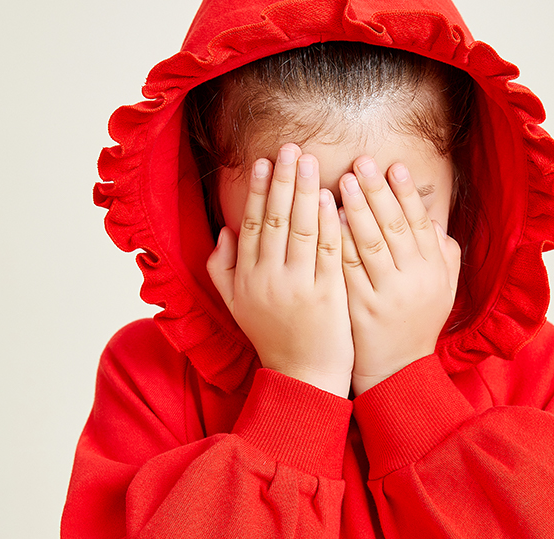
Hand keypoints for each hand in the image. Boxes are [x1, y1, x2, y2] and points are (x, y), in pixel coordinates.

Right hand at [207, 144, 353, 397]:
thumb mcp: (235, 306)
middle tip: (290, 148)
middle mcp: (268, 280)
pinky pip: (328, 251)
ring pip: (301, 229)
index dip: (256, 191)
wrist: (302, 376)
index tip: (263, 162)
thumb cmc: (271, 337)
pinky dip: (329, 222)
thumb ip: (222, 268)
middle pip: (274, 220)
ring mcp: (298, 287)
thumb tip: (224, 230)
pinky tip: (331, 198)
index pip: (250, 225)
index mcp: (245, 280)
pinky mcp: (328, 294)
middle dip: (282, 180)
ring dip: (305, 191)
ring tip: (309, 161)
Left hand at [338, 157, 460, 395]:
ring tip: (341, 182)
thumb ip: (442, 253)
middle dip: (376, 191)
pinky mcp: (361, 309)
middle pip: (393, 226)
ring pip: (370, 244)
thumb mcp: (442, 289)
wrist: (397, 372)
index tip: (392, 166)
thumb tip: (430, 218)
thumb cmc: (417, 324)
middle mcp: (414, 279)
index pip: (418, 222)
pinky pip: (347, 269)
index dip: (406, 192)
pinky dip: (337, 242)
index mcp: (435, 270)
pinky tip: (325, 222)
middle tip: (361, 162)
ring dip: (355, 210)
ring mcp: (386, 295)